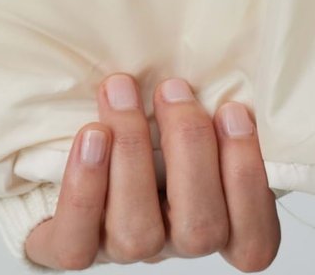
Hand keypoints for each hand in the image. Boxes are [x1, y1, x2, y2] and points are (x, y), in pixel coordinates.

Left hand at [25, 74, 280, 269]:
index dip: (250, 181)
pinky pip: (78, 241)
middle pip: (200, 230)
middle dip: (190, 149)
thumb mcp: (179, 117)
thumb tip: (228, 67)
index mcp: (211, 218)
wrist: (61, 148)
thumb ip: (207, 109)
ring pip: (139, 233)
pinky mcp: (70, 245)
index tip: (233, 110)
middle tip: (173, 88)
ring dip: (133, 153)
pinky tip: (91, 135)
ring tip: (121, 91)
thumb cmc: (139, 124)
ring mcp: (119, 247)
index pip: (253, 241)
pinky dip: (85, 187)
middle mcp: (170, 241)